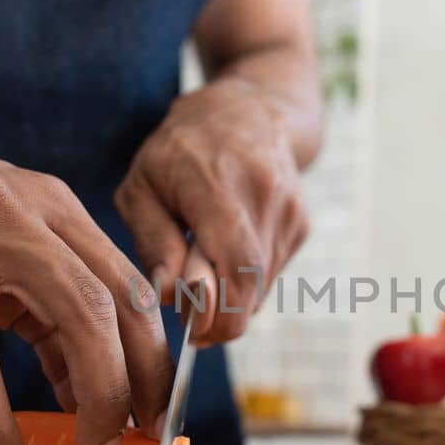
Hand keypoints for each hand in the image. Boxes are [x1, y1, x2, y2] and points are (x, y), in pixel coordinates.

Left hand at [115, 77, 309, 345]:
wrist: (249, 111)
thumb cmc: (181, 149)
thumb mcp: (144, 185)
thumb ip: (154, 241)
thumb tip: (169, 296)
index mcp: (218, 183)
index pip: (236, 267)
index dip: (219, 314)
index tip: (193, 334)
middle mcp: (265, 196)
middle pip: (252, 286)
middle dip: (221, 317)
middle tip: (191, 320)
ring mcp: (290, 211)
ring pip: (262, 287)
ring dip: (230, 298)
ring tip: (200, 271)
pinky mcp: (301, 225)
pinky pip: (270, 275)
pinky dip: (245, 281)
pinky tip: (224, 253)